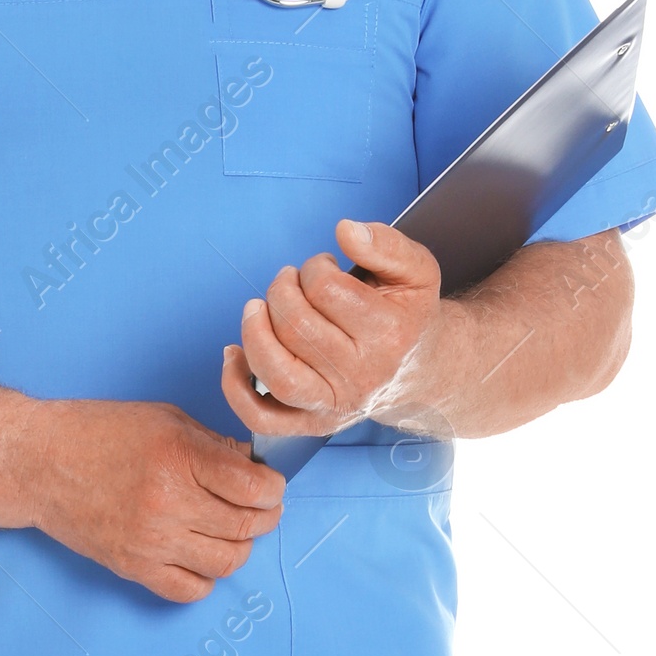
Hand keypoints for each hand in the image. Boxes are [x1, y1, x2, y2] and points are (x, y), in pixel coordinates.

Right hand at [21, 398, 283, 602]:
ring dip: (238, 547)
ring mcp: (150, 541)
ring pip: (226, 562)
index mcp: (179, 458)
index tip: (270, 486)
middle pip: (246, 527)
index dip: (273, 489)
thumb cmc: (97, 433)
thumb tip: (253, 467)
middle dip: (265, 517)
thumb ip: (213, 445)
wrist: (37, 463)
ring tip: (228, 530)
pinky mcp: (133, 568)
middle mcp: (168, 503)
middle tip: (260, 508)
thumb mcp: (165, 419)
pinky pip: (190, 590)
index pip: (255, 488)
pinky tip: (198, 555)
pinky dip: (205, 577)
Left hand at [220, 219, 443, 438]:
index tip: (323, 268)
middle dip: (282, 291)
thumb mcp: (417, 271)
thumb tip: (346, 231)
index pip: (326, 290)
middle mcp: (362, 377)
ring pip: (275, 372)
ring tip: (260, 308)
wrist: (420, 370)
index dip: (315, 268)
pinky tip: (234, 353)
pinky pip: (261, 418)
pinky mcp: (313, 424)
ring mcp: (335, 405)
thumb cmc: (409, 315)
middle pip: (296, 327)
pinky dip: (236, 386)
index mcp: (390, 335)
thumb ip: (387, 244)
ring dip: (255, 330)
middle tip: (291, 281)